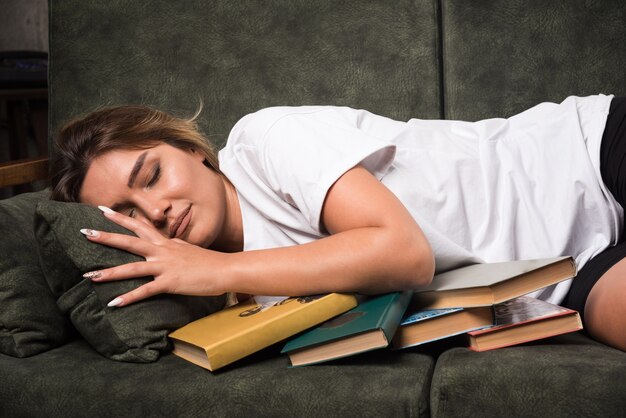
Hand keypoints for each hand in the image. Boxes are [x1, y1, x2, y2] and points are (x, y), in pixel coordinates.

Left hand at [80, 207, 227, 306]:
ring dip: (109, 272)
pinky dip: (128, 297)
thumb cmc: (210, 262)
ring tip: (88, 277)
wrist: (226, 269)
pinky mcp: (170, 282)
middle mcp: (163, 251)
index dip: (121, 218)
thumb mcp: (188, 250)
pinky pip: (145, 291)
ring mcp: (165, 266)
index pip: (141, 226)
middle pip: (130, 241)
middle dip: (106, 236)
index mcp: (167, 243)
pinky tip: (113, 303)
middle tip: (85, 232)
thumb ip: (173, 248)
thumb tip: (166, 245)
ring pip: (132, 267)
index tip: (103, 210)